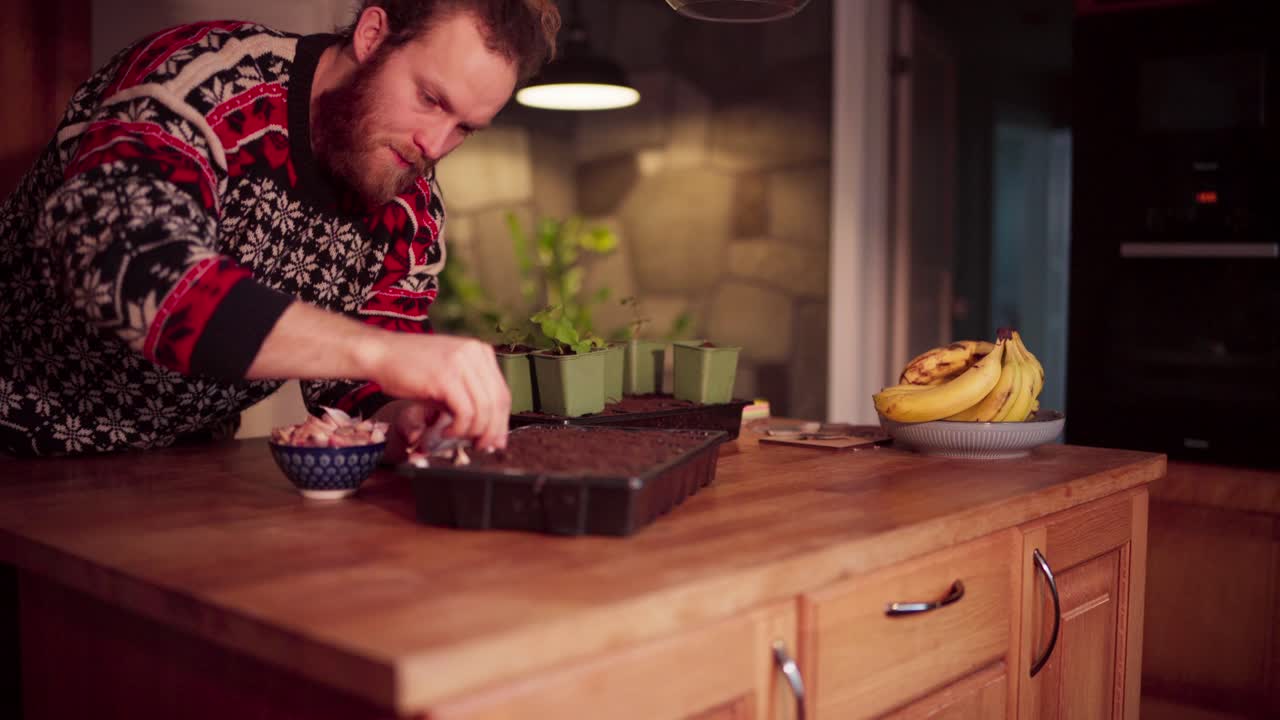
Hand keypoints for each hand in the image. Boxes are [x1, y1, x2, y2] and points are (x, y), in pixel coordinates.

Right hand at [360, 334, 509, 451]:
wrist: (379, 353)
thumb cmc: (410, 368)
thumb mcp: (448, 378)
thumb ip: (470, 399)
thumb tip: (491, 431)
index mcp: (480, 351)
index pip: (503, 393)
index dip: (502, 421)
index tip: (496, 440)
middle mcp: (475, 353)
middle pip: (498, 402)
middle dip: (492, 431)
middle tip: (483, 446)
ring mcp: (461, 363)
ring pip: (484, 410)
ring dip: (474, 432)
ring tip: (458, 438)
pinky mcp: (446, 377)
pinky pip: (465, 412)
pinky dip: (459, 429)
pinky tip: (446, 431)